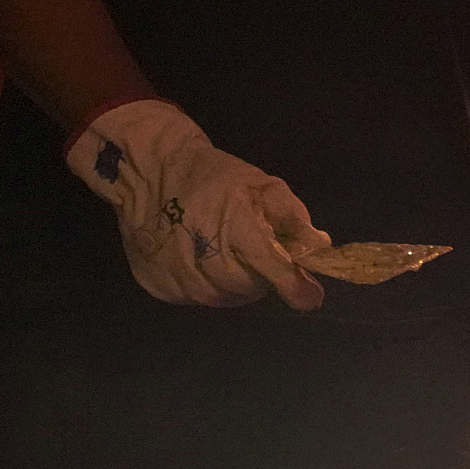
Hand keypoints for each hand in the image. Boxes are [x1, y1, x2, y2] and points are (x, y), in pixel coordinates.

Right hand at [64, 100, 327, 308]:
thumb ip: (293, 219)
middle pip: (251, 289)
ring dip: (234, 282)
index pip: (272, 271)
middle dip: (261, 275)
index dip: (294, 286)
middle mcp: (205, 262)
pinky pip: (196, 297)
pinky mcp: (159, 286)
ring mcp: (179, 278)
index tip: (309, 296)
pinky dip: (206, 283)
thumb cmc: (215, 177)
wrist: (151, 171)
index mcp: (237, 230)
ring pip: (224, 297)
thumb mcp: (263, 186)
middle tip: (254, 253)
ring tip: (226, 254)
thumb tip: (319, 249)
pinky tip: (201, 259)